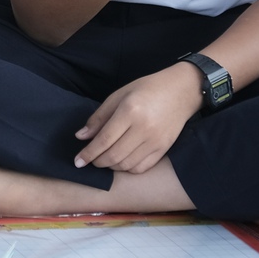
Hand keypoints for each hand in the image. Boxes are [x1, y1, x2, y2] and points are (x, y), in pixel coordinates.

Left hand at [75, 64, 201, 172]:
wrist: (181, 91)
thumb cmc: (147, 89)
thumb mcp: (119, 95)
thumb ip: (99, 117)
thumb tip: (81, 137)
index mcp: (130, 111)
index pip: (104, 140)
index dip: (88, 153)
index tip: (77, 161)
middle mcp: (143, 129)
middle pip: (114, 156)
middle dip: (97, 162)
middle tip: (89, 160)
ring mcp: (155, 141)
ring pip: (126, 165)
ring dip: (111, 167)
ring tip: (104, 159)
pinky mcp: (164, 149)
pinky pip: (141, 167)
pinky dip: (127, 169)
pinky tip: (121, 161)